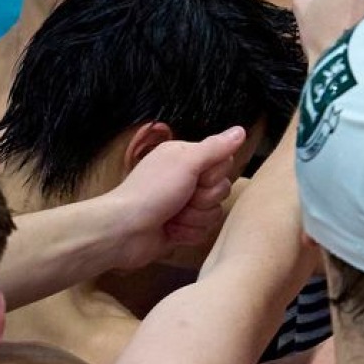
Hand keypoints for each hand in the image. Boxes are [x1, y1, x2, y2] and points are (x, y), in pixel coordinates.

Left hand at [106, 127, 247, 269]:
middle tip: (183, 199)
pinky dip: (187, 233)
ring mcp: (184, 205)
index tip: (198, 179)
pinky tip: (170, 231)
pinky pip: (203, 232)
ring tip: (173, 218)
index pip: (224, 164)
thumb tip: (241, 130)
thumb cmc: (152, 192)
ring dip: (194, 218)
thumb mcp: (186, 162)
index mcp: (186, 158)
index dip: (215, 176)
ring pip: (214, 213)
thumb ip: (215, 148)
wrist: (123, 231)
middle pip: (222, 190)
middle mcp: (187, 179)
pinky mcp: (181, 229)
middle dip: (204, 200)